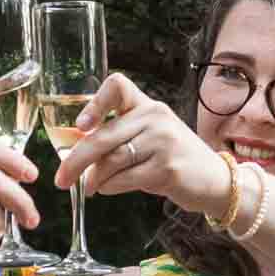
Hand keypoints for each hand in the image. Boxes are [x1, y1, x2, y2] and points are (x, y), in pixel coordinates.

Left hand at [51, 73, 233, 218]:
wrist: (214, 180)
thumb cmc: (169, 158)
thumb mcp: (146, 139)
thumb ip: (114, 139)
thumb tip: (71, 151)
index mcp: (146, 105)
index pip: (118, 86)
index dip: (94, 103)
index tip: (81, 125)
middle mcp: (155, 117)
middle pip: (103, 136)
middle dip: (75, 160)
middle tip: (61, 179)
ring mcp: (164, 141)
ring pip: (111, 161)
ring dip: (94, 178)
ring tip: (90, 186)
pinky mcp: (168, 168)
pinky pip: (124, 178)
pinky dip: (110, 187)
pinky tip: (108, 189)